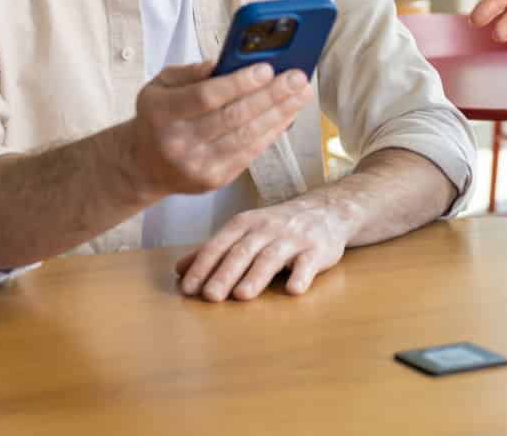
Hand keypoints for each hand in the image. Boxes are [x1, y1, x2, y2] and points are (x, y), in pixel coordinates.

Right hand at [128, 61, 313, 198]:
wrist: (143, 165)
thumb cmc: (158, 116)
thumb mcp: (160, 85)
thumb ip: (190, 72)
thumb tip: (221, 63)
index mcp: (163, 113)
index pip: (206, 97)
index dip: (239, 83)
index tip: (267, 68)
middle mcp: (178, 142)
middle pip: (233, 117)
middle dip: (271, 95)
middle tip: (298, 77)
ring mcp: (197, 165)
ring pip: (247, 137)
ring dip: (279, 114)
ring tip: (301, 94)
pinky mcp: (214, 180)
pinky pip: (249, 154)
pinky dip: (272, 133)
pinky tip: (287, 115)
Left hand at [176, 197, 348, 301]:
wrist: (327, 210)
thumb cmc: (277, 226)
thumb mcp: (245, 231)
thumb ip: (215, 250)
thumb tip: (179, 269)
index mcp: (245, 223)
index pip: (219, 244)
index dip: (203, 265)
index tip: (188, 288)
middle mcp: (267, 228)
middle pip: (243, 251)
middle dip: (225, 273)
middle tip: (210, 296)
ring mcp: (293, 238)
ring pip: (272, 257)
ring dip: (256, 276)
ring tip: (242, 296)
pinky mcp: (318, 250)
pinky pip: (309, 263)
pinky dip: (301, 276)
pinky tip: (293, 290)